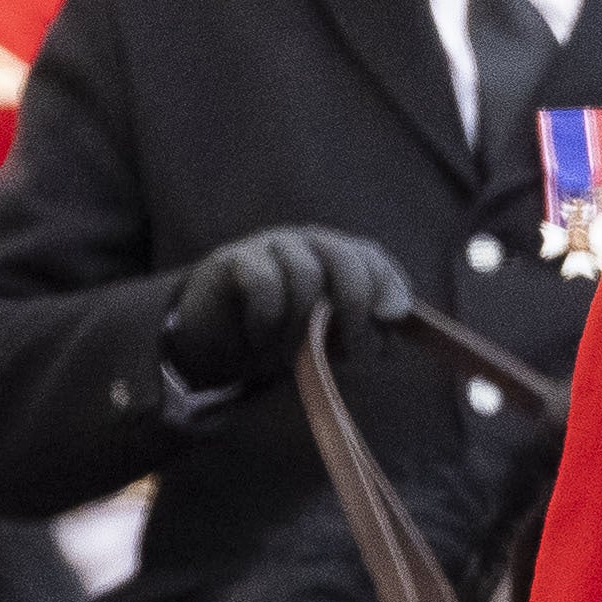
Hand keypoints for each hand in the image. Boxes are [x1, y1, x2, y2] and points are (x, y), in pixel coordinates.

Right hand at [161, 220, 422, 397]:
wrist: (210, 339)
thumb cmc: (277, 338)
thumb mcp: (323, 343)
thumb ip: (358, 337)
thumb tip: (387, 342)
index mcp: (335, 258)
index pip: (371, 258)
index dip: (388, 287)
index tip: (391, 320)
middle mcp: (306, 244)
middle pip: (343, 256)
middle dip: (354, 305)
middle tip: (348, 350)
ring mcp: (270, 247)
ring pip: (306, 274)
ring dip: (302, 326)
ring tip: (287, 357)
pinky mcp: (235, 259)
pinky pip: (264, 282)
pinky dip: (268, 319)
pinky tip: (259, 341)